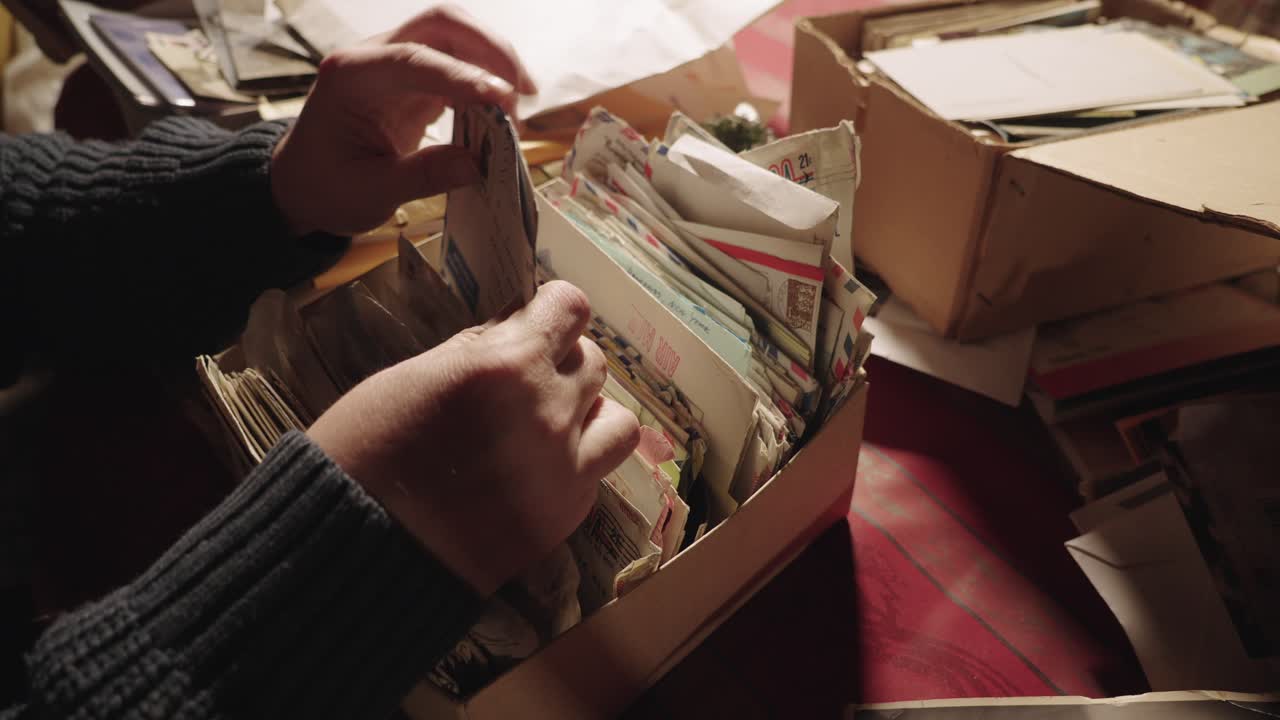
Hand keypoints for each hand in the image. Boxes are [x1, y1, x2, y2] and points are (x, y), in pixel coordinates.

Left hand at [270, 5, 537, 236]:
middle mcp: (373, 57)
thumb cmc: (326, 187)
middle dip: (488, 49)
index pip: (414, 61)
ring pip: (453, 37)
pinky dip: (483, 80)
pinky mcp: (413, 79)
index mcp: (351, 77)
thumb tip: (476, 164)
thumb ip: (422, 176)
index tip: (502, 98)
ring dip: (492, 61)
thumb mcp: (369, 193)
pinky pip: (456, 65)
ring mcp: (394, 63)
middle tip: (522, 91)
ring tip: (520, 102)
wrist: (303, 184)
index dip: (462, 76)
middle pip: (440, 25)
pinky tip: (502, 109)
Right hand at [307, 282, 640, 595]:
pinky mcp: (566, 514)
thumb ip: (478, 345)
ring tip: (551, 426)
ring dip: (589, 415)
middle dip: (562, 362)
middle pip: (593, 362)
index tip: (534, 322)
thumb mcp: (413, 376)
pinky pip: (597, 472)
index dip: (552, 311)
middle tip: (525, 381)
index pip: (571, 307)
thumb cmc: (367, 450)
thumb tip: (518, 320)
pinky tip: (534, 472)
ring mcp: (564, 467)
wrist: (362, 550)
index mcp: (507, 365)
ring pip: (618, 421)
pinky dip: (576, 464)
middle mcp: (549, 411)